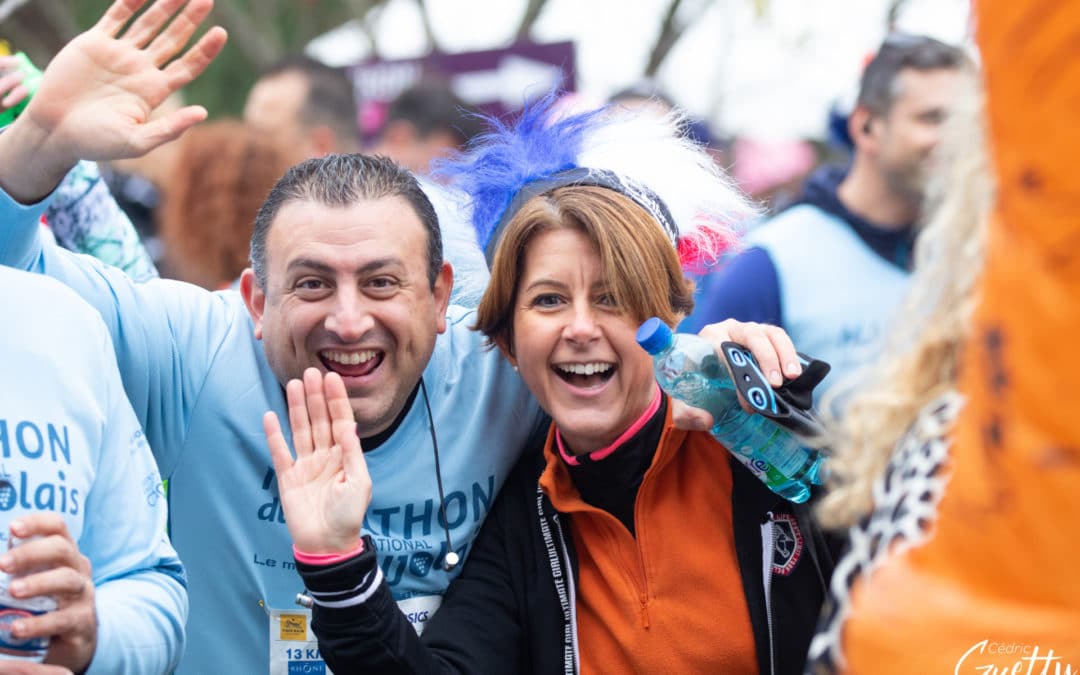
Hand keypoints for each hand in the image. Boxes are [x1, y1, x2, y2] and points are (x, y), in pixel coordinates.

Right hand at [0, 0, 226, 201]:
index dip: (205, 49)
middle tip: (208, 0)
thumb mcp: (137, 141)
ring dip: (166, 6)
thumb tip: (203, 113)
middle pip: (173, 39)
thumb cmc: (96, 142)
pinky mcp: (94, 43)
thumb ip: (169, 128)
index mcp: (155, 90)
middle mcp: (141, 69)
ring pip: (148, 24)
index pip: (188, 65)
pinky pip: (116, 16)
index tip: (221, 33)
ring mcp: (119, 54)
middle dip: (190, 20)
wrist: (54, 130)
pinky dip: (130, 2)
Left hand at [0, 516, 95, 673]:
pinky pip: (63, 619)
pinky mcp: (82, 622)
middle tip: (3, 564)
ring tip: (13, 591)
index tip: (14, 528)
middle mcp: (77, 569)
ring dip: (38, 583)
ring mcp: (83, 595)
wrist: (74, 640)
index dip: (37, 523)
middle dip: (31, 553)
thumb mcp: (34, 580)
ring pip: (67, 580)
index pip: (57, 527)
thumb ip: (14, 570)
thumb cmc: (46, 604)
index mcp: (64, 554)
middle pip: (62, 549)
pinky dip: (38, 624)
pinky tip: (17, 628)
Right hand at [264, 368, 370, 554]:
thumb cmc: (348, 516)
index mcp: (345, 456)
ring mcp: (306, 465)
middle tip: (311, 372)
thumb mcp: (359, 482)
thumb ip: (352, 453)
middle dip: (316, 397)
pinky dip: (274, 435)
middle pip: (319, 420)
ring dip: (297, 408)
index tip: (332, 377)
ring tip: (294, 385)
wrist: (327, 545)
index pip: (340, 421)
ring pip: (301, 430)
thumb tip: (347, 425)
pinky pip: (280, 452)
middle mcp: (325, 456)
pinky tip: (270, 416)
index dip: (336, 399)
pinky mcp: (288, 478)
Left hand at [671, 319, 801, 430]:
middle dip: (766, 359)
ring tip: (792, 377)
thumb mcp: (682, 400)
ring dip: (784, 354)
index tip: (746, 401)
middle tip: (774, 385)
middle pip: (752, 335)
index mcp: (708, 337)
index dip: (738, 373)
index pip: (726, 349)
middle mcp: (730, 328)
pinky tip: (795, 375)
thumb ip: (687, 413)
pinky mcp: (766, 337)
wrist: (702, 374)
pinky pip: (781, 340)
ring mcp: (751, 330)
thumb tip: (707, 420)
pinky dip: (790, 355)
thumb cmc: (692, 385)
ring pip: (772, 334)